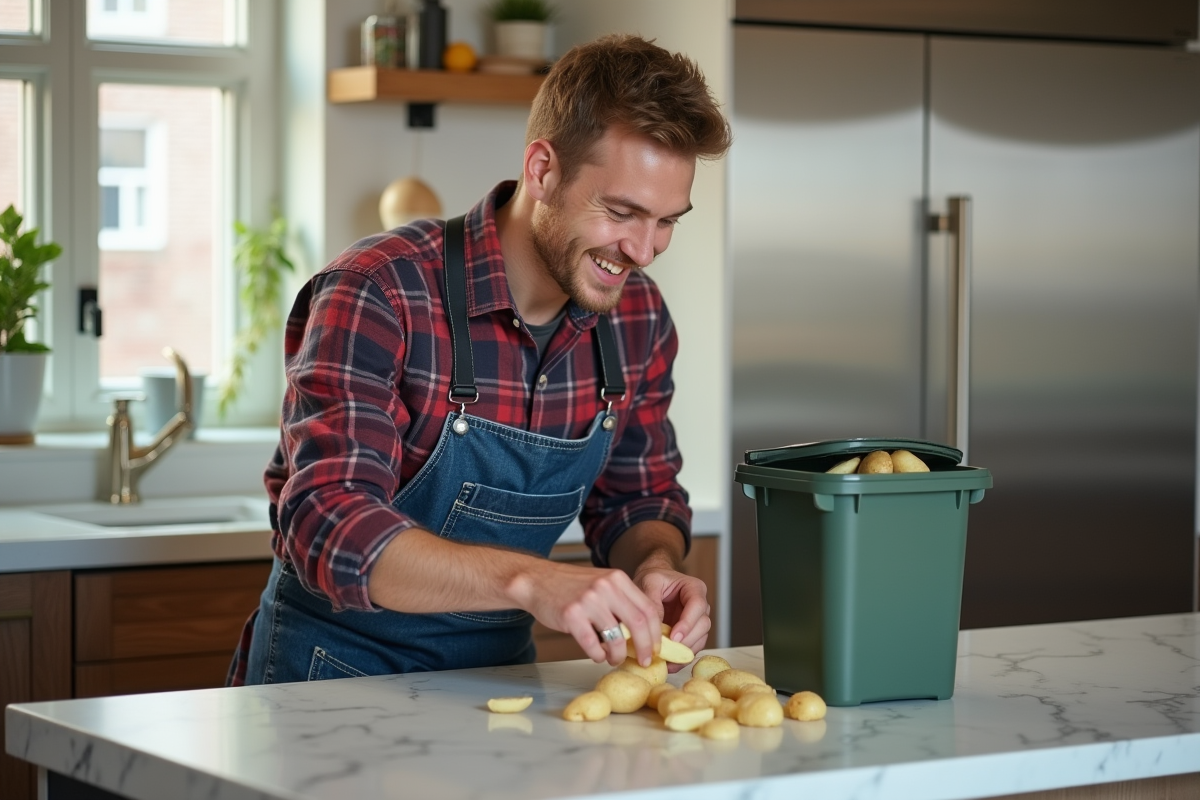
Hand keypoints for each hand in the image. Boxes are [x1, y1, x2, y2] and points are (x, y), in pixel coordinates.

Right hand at [509, 560, 663, 667]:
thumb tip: (645, 632)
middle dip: (645, 647)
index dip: (655, 632)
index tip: (655, 647)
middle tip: (644, 661)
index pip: (648, 608)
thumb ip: (622, 601)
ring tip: (615, 659)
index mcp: (618, 579)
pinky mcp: (571, 615)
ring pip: (616, 637)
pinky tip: (597, 654)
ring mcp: (588, 600)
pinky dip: (598, 655)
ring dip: (618, 655)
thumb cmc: (571, 587)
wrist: (537, 581)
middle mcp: (605, 587)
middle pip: (637, 623)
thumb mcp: (602, 584)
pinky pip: (592, 644)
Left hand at [634, 565, 709, 670]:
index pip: (698, 606)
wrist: (651, 585)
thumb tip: (656, 626)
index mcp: (694, 588)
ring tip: (668, 661)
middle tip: (670, 651)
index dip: (688, 622)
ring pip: (700, 639)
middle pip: (703, 625)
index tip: (674, 636)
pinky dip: (682, 658)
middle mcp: (700, 606)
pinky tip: (669, 664)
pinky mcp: (690, 634)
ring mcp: (697, 621)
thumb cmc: (652, 579)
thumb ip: (652, 600)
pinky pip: (692, 648)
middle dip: (687, 640)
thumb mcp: (649, 582)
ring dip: (685, 652)